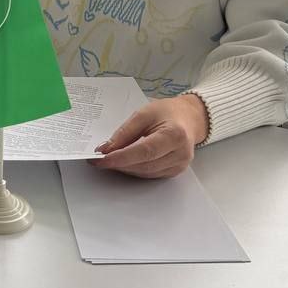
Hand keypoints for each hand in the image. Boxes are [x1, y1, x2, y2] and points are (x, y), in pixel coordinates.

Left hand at [92, 94, 209, 178]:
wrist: (188, 119)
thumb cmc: (167, 113)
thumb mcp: (143, 113)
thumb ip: (124, 132)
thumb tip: (106, 149)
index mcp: (175, 135)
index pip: (145, 151)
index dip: (121, 157)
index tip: (102, 159)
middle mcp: (180, 153)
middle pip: (144, 165)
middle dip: (119, 163)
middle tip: (99, 158)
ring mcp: (179, 165)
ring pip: (145, 173)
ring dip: (125, 168)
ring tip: (110, 159)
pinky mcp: (175, 172)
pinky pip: (150, 175)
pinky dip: (135, 170)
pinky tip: (124, 162)